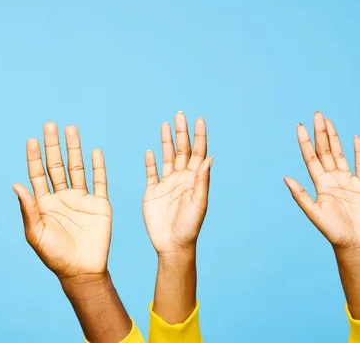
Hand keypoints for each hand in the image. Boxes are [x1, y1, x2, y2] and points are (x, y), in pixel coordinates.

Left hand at [13, 122, 111, 280]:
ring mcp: (81, 199)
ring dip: (74, 149)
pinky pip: (99, 181)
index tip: (31, 140)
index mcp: (44, 203)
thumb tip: (15, 184)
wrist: (81, 271)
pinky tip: (95, 151)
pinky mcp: (99, 204)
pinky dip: (98, 166)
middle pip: (56, 165)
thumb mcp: (35, 233)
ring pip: (77, 168)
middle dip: (53, 145)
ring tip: (71, 129)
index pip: (38, 174)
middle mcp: (62, 196)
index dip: (34, 157)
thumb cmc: (55, 256)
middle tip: (49, 125)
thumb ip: (28, 209)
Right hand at [143, 112, 212, 254]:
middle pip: (182, 150)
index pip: (198, 153)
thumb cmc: (189, 227)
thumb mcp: (199, 203)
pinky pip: (151, 173)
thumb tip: (210, 157)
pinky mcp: (152, 192)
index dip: (199, 136)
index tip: (199, 120)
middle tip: (179, 115)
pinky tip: (150, 152)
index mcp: (194, 180)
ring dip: (166, 142)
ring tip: (165, 125)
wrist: (172, 245)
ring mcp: (166, 184)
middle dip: (181, 133)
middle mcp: (181, 178)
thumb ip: (202, 180)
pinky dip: (150, 162)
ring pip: (167, 157)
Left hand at [284, 112, 359, 249]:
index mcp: (319, 183)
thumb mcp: (313, 212)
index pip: (311, 157)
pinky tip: (354, 138)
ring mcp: (348, 180)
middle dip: (321, 133)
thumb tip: (285, 178)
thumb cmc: (331, 230)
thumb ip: (300, 195)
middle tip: (317, 114)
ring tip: (328, 121)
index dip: (305, 142)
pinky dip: (359, 151)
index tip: (300, 126)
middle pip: (325, 150)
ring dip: (335, 137)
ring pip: (340, 153)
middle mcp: (332, 178)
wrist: (353, 243)